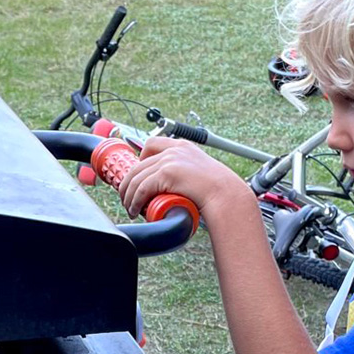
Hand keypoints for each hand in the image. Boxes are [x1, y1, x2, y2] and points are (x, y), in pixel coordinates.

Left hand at [115, 137, 247, 221]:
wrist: (226, 195)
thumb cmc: (218, 190)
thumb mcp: (200, 172)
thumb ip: (187, 173)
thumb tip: (176, 187)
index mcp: (182, 146)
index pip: (152, 144)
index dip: (139, 160)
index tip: (136, 176)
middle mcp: (174, 150)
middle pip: (138, 165)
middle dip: (128, 184)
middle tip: (127, 198)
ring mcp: (170, 160)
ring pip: (136, 178)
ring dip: (129, 196)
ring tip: (130, 208)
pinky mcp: (167, 173)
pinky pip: (142, 189)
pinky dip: (135, 201)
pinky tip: (135, 209)